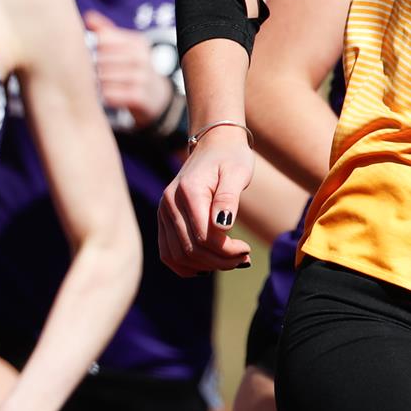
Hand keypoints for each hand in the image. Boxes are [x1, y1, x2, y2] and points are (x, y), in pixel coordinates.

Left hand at [83, 12, 175, 126]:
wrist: (157, 94)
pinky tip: (103, 95)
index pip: (103, 39)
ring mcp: (142, 77)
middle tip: (85, 72)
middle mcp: (142, 58)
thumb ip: (107, 32)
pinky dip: (103, 95)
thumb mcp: (126, 47)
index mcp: (138, 42)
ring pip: (104, 77)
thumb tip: (88, 16)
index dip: (92, 48)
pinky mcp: (139, 96)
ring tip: (93, 83)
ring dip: (96, 82)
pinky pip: (111, 94)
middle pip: (102, 58)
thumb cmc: (133, 67)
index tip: (88, 54)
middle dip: (91, 66)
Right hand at [156, 125, 255, 276]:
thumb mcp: (237, 173)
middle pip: (190, 249)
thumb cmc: (231, 158)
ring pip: (177, 255)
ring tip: (229, 261)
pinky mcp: (164, 219)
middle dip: (219, 261)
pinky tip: (207, 266)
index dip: (227, 251)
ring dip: (205, 266)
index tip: (246, 249)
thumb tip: (223, 227)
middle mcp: (169, 203)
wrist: (213, 144)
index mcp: (188, 192)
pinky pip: (167, 253)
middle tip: (243, 258)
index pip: (204, 236)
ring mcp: (163, 212)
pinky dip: (186, 266)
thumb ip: (229, 199)